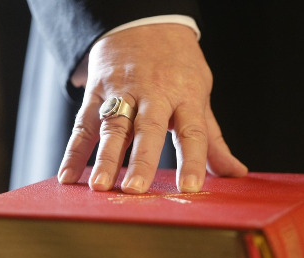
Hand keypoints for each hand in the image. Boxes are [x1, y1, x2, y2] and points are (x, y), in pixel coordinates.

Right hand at [58, 23, 247, 192]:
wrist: (144, 22)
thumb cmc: (178, 67)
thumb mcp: (200, 95)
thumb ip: (213, 139)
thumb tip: (236, 173)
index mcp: (185, 96)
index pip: (192, 132)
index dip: (191, 160)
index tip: (189, 187)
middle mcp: (154, 93)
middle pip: (148, 128)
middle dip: (141, 159)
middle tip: (134, 189)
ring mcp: (122, 90)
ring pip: (112, 125)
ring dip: (104, 157)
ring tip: (99, 186)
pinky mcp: (98, 90)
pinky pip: (84, 123)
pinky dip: (74, 151)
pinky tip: (67, 175)